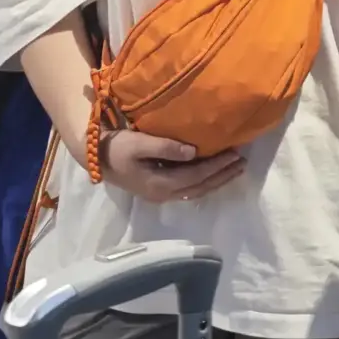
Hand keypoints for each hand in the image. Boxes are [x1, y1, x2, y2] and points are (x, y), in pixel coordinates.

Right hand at [99, 130, 244, 204]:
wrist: (96, 158)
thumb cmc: (117, 148)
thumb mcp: (138, 144)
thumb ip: (165, 148)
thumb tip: (194, 152)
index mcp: (160, 184)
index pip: (196, 176)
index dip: (217, 166)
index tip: (235, 154)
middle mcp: (164, 195)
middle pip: (200, 187)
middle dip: (222, 176)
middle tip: (242, 163)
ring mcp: (161, 195)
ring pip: (196, 190)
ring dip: (216, 180)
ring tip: (235, 168)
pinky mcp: (159, 190)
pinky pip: (189, 188)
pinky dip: (205, 181)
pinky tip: (214, 174)